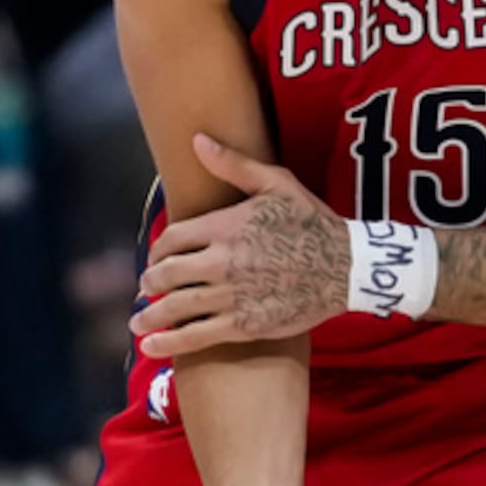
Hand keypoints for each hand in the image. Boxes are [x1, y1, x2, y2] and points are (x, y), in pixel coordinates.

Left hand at [133, 134, 348, 357]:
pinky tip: (150, 344)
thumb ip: (233, 164)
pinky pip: (195, 336)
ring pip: (174, 307)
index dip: (158, 250)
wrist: (347, 268)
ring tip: (138, 321)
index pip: (171, 239)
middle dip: (150, 281)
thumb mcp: (277, 184)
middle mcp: (221, 262)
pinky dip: (167, 342)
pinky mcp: (243, 325)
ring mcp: (230, 296)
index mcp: (225, 227)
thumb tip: (197, 141)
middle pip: (166, 274)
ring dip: (149, 314)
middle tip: (147, 287)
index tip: (156, 258)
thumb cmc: (312, 223)